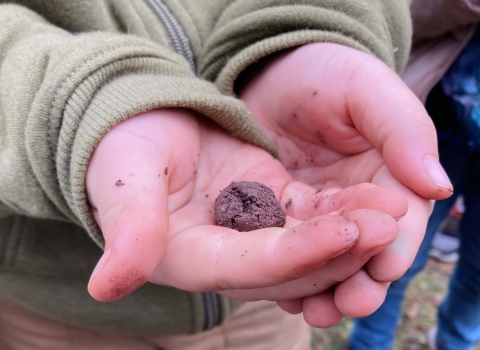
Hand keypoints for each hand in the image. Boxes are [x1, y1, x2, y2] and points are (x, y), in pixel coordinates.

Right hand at [85, 108, 406, 326]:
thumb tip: (106, 286)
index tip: (346, 233)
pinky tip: (376, 198)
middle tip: (390, 224)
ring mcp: (251, 232)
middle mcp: (226, 255)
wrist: (142, 124)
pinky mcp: (269, 205)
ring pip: (309, 243)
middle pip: (290, 265)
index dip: (297, 255)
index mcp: (189, 257)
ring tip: (394, 210)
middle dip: (340, 249)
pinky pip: (311, 214)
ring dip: (351, 232)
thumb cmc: (123, 149)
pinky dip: (342, 210)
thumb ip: (128, 228)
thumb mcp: (125, 180)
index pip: (249, 266)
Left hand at [239, 42, 449, 322]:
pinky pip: (286, 247)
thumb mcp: (365, 90)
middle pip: (363, 249)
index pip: (399, 218)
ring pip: (325, 257)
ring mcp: (316, 212)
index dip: (394, 245)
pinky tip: (280, 291)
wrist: (269, 72)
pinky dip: (285, 271)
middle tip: (348, 304)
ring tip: (312, 311)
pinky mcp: (280, 214)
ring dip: (322, 287)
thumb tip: (439, 187)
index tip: (384, 270)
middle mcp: (355, 201)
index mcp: (387, 174)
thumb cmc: (322, 73)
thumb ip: (403, 131)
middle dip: (359, 280)